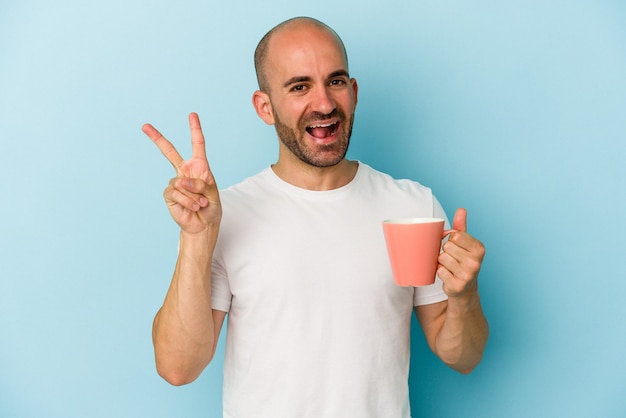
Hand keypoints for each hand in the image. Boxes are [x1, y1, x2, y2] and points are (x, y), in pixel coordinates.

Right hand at [142, 113, 221, 233]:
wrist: (203, 224)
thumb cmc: (211, 207)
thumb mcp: (213, 193)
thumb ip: (201, 184)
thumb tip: (182, 181)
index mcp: (199, 166)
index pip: (197, 144)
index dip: (195, 129)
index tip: (192, 114)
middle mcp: (185, 171)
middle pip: (169, 151)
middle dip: (157, 138)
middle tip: (145, 126)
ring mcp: (175, 182)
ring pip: (182, 183)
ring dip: (194, 195)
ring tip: (200, 203)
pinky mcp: (169, 194)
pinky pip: (177, 194)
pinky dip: (187, 201)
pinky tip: (193, 207)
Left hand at [437, 208, 484, 297]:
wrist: (465, 289)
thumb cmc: (462, 262)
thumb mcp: (464, 244)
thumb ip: (461, 227)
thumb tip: (461, 209)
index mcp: (479, 248)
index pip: (455, 235)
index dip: (451, 240)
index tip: (456, 247)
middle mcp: (476, 262)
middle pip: (447, 246)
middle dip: (445, 252)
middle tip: (452, 259)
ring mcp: (467, 274)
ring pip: (442, 258)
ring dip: (441, 262)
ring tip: (450, 267)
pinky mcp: (457, 285)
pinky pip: (439, 271)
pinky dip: (440, 272)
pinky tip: (448, 275)